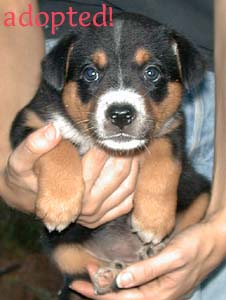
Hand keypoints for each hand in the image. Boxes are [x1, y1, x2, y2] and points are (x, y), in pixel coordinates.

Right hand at [0, 124, 138, 225]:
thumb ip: (34, 145)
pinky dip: (136, 182)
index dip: (108, 141)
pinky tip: (135, 166)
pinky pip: (129, 201)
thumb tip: (54, 130)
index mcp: (69, 191)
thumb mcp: (21, 160)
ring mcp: (96, 216)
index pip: (97, 159)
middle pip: (118, 172)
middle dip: (125, 151)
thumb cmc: (26, 175)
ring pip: (128, 185)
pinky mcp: (103, 218)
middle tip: (127, 134)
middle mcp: (86, 207)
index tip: (112, 128)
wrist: (29, 197)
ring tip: (132, 145)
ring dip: (135, 164)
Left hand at [71, 212, 225, 299]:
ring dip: (109, 283)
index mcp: (161, 293)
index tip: (79, 284)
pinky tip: (112, 270)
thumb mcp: (173, 256)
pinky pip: (135, 282)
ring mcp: (159, 286)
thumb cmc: (196, 246)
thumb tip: (120, 281)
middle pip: (122, 298)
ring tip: (91, 272)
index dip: (99, 294)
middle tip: (78, 280)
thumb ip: (147, 270)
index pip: (123, 299)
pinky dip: (120, 276)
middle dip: (99, 290)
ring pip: (127, 290)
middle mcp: (158, 294)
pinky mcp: (160, 277)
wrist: (213, 239)